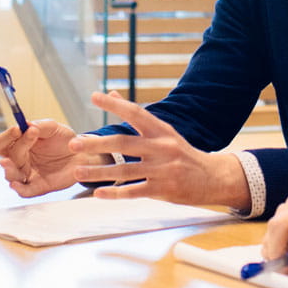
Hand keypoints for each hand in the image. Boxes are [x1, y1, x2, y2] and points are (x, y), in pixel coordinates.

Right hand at [0, 119, 82, 196]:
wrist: (82, 154)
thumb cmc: (64, 140)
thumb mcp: (53, 127)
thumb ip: (40, 125)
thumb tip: (27, 125)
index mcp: (19, 145)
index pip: (0, 143)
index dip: (5, 136)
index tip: (17, 129)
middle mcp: (20, 160)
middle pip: (5, 158)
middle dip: (16, 148)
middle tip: (29, 138)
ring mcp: (28, 174)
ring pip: (11, 176)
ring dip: (10, 170)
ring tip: (9, 163)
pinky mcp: (39, 186)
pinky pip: (25, 191)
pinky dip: (19, 189)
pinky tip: (16, 184)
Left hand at [68, 91, 248, 207]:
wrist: (213, 178)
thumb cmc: (183, 154)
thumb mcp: (164, 132)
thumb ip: (137, 117)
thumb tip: (112, 93)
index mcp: (161, 131)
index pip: (136, 113)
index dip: (115, 105)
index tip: (94, 96)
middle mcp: (162, 147)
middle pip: (124, 143)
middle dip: (96, 143)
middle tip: (74, 144)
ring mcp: (163, 169)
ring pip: (125, 170)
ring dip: (99, 172)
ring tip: (78, 172)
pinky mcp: (164, 189)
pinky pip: (135, 191)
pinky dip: (115, 193)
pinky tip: (99, 193)